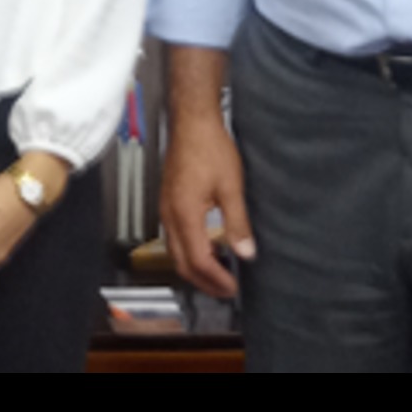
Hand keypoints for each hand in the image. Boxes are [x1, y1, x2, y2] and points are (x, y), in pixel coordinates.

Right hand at [161, 44, 254, 299]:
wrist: (192, 121)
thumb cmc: (209, 147)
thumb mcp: (231, 187)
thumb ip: (237, 223)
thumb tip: (246, 251)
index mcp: (185, 214)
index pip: (198, 260)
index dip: (216, 278)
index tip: (233, 286)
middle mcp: (170, 215)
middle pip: (181, 263)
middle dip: (203, 282)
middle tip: (226, 289)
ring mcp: (166, 209)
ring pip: (176, 251)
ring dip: (196, 267)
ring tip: (219, 272)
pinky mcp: (168, 202)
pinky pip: (174, 237)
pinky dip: (190, 251)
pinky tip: (208, 247)